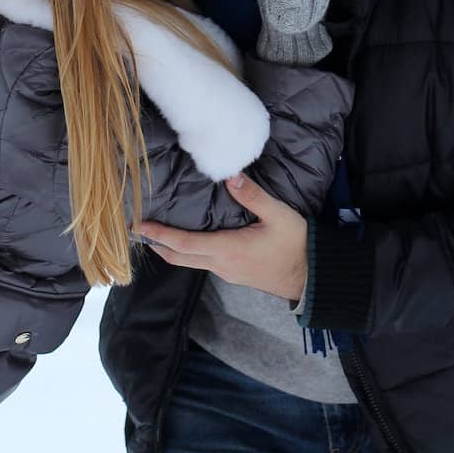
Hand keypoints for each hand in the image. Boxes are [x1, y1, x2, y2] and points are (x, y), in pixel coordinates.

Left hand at [136, 173, 307, 301]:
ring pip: (191, 262)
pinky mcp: (235, 273)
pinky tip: (190, 239)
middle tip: (139, 232)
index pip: (183, 244)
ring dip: (172, 249)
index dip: (159, 236)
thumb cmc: (297, 245)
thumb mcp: (278, 215)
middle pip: (180, 257)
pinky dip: (189, 252)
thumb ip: (252, 195)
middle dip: (158, 245)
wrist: (314, 277)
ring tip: (159, 233)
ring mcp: (227, 272)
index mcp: (227, 250)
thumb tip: (229, 175)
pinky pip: (204, 263)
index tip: (139, 228)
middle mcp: (221, 265)